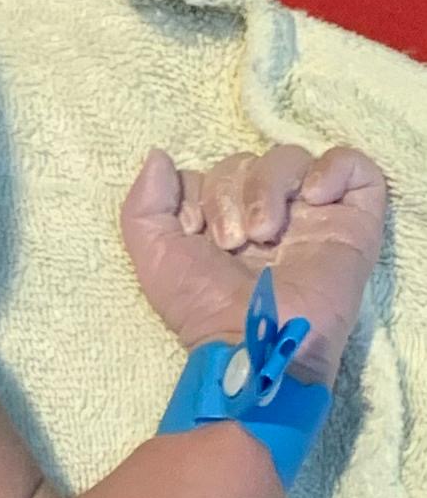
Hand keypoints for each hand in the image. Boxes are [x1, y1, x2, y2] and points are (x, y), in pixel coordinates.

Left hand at [120, 142, 387, 387]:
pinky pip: (353, 166)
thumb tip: (159, 156)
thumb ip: (144, 206)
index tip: (196, 230)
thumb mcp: (155, 258)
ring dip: (269, 186)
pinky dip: (332, 169)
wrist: (257, 341)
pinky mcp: (353, 221)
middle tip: (233, 241)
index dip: (202, 192)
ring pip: (291, 158)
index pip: (214, 173)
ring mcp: (312, 217)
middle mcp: (268, 216)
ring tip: (265, 234)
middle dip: (232, 192)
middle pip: (249, 161)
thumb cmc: (205, 308)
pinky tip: (313, 198)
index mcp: (225, 224)